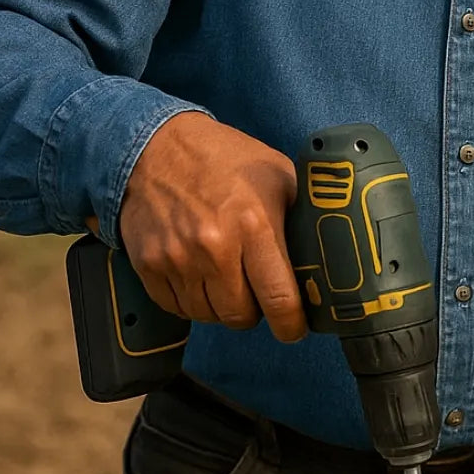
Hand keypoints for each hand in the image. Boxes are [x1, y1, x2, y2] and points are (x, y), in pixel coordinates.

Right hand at [117, 112, 307, 341]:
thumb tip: (324, 258)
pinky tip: (199, 275)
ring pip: (209, 315)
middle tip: (257, 293)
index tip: (295, 328)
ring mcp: (178, 259)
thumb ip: (300, 218)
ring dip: (222, 306)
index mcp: (255, 225)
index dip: (291, 325)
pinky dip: (191, 301)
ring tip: (227, 277)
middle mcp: (215, 247)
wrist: (155, 144)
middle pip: (241, 317)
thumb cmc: (223, 158)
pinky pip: (177, 308)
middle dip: (255, 312)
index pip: (279, 299)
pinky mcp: (149, 265)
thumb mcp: (278, 175)